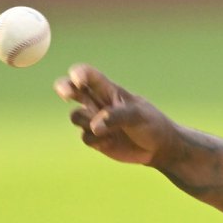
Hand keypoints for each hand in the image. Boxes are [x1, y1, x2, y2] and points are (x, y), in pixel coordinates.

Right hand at [54, 64, 177, 165]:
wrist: (158, 148)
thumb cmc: (151, 124)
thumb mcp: (138, 116)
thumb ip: (115, 117)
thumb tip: (93, 127)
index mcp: (108, 90)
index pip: (88, 75)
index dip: (79, 73)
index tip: (79, 80)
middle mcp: (97, 102)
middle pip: (69, 88)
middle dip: (64, 88)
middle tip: (67, 94)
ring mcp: (93, 120)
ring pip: (75, 116)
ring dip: (87, 122)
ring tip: (110, 129)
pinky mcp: (95, 138)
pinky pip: (85, 137)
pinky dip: (96, 140)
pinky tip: (112, 141)